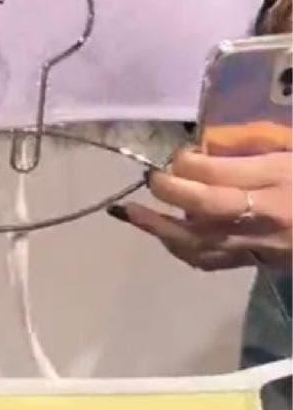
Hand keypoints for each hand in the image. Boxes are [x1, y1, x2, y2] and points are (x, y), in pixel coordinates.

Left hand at [108, 148, 292, 271]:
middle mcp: (266, 213)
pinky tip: (169, 239)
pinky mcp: (262, 263)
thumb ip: (259, 147)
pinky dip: (185, 250)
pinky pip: (213, 261)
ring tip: (132, 214)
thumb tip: (212, 147)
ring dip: (161, 228)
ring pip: (199, 242)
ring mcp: (262, 243)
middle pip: (203, 206)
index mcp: (279, 177)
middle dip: (168, 191)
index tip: (178, 156)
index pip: (216, 173)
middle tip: (151, 180)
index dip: (186, 163)